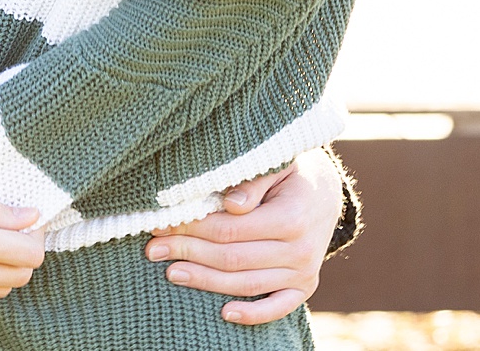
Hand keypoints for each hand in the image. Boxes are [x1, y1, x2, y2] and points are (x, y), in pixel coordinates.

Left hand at [144, 147, 343, 324]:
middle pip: (232, 258)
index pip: (229, 229)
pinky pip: (278, 308)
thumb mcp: (275, 165)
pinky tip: (224, 313)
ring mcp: (304, 273)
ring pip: (246, 284)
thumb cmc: (290, 173)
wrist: (326, 191)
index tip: (162, 224)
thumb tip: (230, 204)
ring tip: (171, 272)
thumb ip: (252, 182)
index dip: (192, 228)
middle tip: (154, 248)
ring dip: (205, 281)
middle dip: (188, 253)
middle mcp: (300, 251)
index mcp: (291, 218)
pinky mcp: (304, 287)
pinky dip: (253, 315)